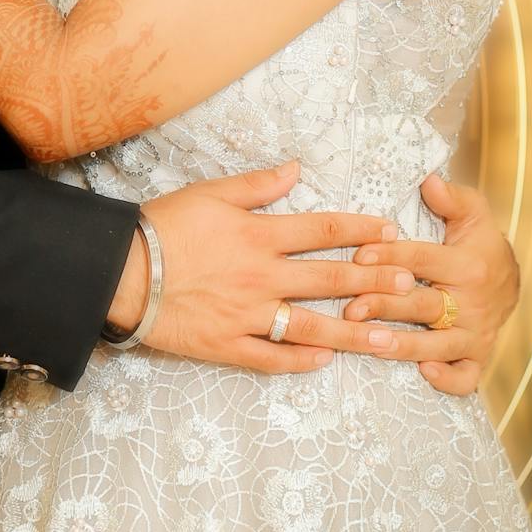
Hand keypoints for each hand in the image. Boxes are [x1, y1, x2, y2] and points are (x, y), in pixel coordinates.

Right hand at [117, 163, 451, 373]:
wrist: (120, 272)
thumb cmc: (162, 226)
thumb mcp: (210, 192)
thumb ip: (257, 184)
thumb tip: (296, 169)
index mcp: (260, 234)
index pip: (324, 231)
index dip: (362, 230)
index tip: (391, 233)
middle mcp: (263, 276)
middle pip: (331, 279)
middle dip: (376, 281)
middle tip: (412, 286)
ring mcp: (248, 314)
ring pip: (312, 326)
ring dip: (355, 332)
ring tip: (391, 338)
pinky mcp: (228, 344)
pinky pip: (272, 357)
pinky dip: (301, 362)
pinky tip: (327, 363)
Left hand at [339, 172, 520, 395]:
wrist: (510, 283)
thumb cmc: (478, 244)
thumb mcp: (472, 214)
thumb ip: (451, 198)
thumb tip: (429, 180)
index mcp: (468, 265)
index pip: (422, 259)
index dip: (390, 256)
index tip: (358, 255)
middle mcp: (473, 302)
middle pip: (424, 305)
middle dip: (386, 306)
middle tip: (350, 308)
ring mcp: (476, 334)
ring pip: (440, 345)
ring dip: (406, 346)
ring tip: (374, 344)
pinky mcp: (478, 357)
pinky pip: (467, 377)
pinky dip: (448, 379)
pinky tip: (423, 373)